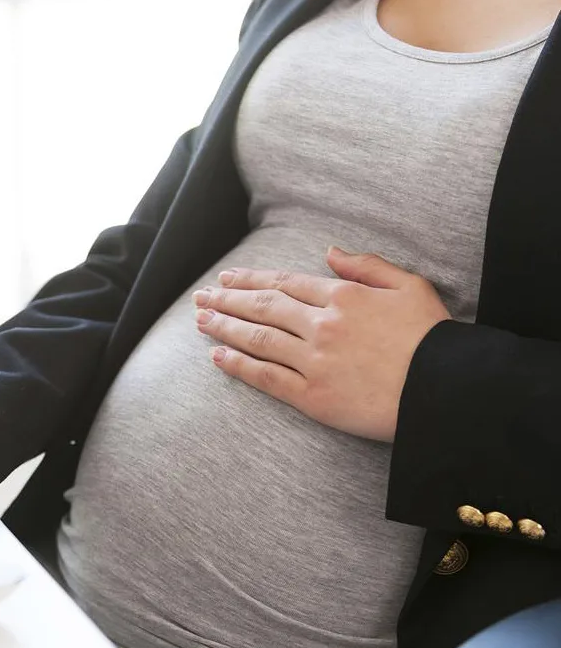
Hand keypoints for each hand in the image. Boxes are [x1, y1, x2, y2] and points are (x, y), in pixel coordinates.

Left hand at [192, 247, 450, 441]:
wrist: (447, 391)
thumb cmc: (434, 338)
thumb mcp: (410, 286)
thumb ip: (367, 266)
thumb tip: (330, 252)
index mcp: (343, 296)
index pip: (284, 283)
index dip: (251, 279)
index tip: (227, 278)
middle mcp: (321, 325)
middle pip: (262, 307)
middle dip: (227, 300)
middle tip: (201, 297)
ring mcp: (313, 361)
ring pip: (258, 339)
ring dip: (224, 327)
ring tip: (200, 320)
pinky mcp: (313, 396)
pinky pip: (266, 377)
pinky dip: (239, 365)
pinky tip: (217, 356)